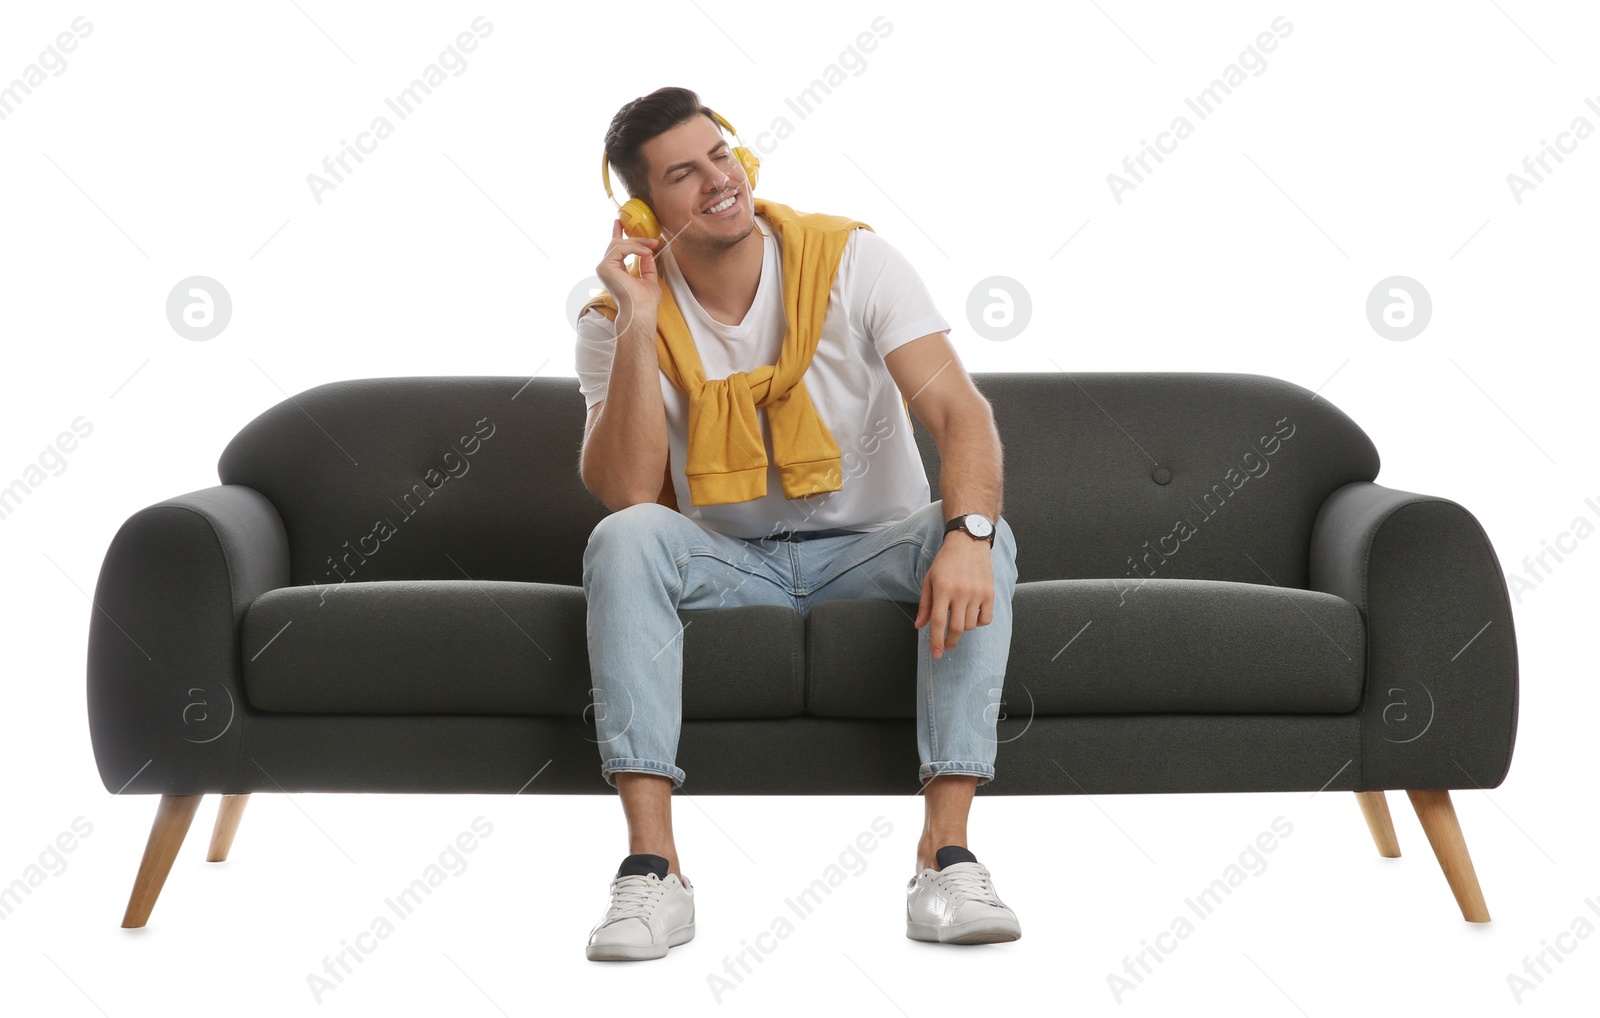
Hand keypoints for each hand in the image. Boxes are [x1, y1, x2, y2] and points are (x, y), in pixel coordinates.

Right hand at [595, 218, 662, 320]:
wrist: (641, 311)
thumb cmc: (645, 302)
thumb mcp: (649, 279)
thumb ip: (646, 266)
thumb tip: (648, 253)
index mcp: (615, 271)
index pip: (615, 249)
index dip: (616, 233)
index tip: (619, 222)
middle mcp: (607, 268)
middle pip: (618, 244)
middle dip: (636, 239)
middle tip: (654, 241)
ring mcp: (604, 267)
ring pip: (619, 244)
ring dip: (638, 243)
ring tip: (652, 246)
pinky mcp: (605, 267)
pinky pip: (619, 248)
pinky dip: (634, 248)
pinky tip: (646, 252)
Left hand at [914, 534, 994, 657]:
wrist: (968, 542)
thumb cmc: (946, 561)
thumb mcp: (929, 579)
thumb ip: (925, 604)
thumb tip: (919, 626)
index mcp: (943, 589)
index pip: (939, 622)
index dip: (936, 641)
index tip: (935, 654)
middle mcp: (961, 592)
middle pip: (956, 628)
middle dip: (950, 642)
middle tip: (946, 646)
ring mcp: (977, 593)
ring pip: (971, 625)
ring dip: (963, 629)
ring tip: (958, 619)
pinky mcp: (990, 593)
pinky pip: (986, 618)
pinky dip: (978, 622)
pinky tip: (972, 615)